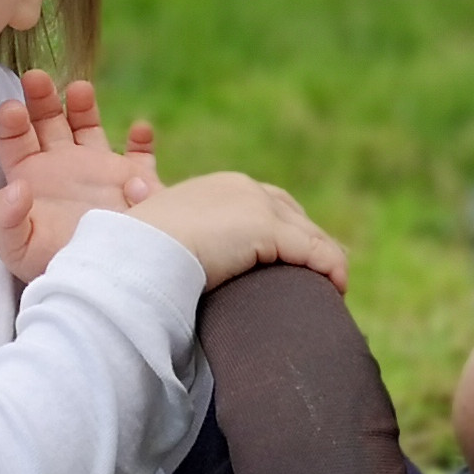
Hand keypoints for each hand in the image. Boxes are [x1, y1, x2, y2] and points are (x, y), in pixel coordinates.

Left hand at [0, 70, 162, 281]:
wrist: (107, 288)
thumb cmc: (56, 269)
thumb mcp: (18, 250)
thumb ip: (4, 219)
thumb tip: (15, 186)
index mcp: (31, 179)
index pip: (15, 141)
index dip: (11, 122)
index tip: (12, 110)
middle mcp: (63, 168)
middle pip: (47, 122)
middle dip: (40, 98)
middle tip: (36, 77)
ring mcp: (99, 171)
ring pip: (89, 126)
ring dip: (82, 106)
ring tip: (79, 89)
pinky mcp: (135, 182)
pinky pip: (141, 155)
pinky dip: (142, 141)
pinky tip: (139, 130)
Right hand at [128, 171, 348, 292]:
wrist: (136, 254)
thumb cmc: (141, 256)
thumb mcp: (165, 242)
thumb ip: (182, 245)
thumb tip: (180, 270)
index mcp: (217, 186)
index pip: (265, 202)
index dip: (285, 228)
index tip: (293, 255)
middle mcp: (240, 188)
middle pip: (293, 214)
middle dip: (310, 241)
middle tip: (322, 272)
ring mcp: (255, 205)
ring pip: (306, 233)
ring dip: (325, 259)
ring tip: (333, 285)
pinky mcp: (266, 229)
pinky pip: (311, 251)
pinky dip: (329, 268)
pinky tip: (337, 286)